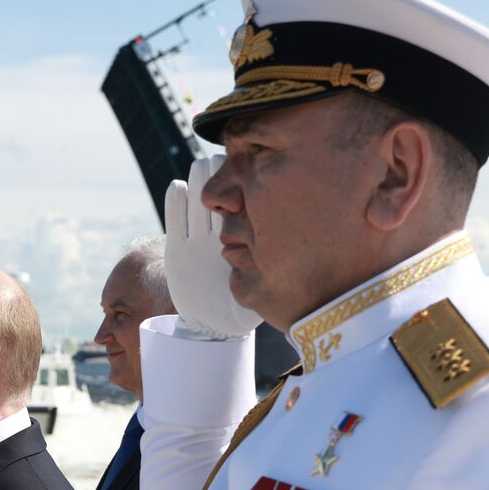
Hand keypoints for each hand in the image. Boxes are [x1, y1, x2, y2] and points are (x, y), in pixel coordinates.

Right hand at [164, 155, 262, 339]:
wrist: (215, 324)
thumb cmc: (252, 305)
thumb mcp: (270, 281)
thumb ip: (280, 261)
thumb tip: (314, 243)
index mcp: (246, 233)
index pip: (249, 194)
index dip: (250, 177)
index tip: (258, 167)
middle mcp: (222, 230)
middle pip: (224, 187)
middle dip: (225, 172)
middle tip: (229, 165)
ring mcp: (199, 237)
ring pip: (200, 196)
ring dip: (200, 180)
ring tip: (203, 172)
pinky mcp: (177, 249)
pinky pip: (175, 218)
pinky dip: (175, 201)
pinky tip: (179, 188)